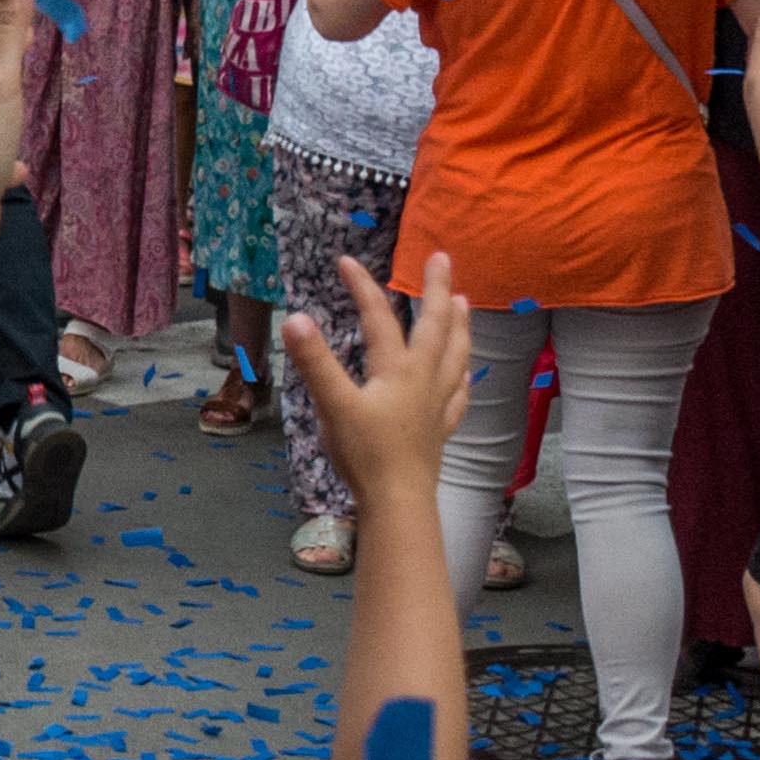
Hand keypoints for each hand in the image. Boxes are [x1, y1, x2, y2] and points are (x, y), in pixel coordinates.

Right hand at [280, 251, 468, 509]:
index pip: (379, 318)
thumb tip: (295, 318)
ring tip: (462, 303)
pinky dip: (462, 376)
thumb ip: (315, 361)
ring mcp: (437, 404)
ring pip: (455, 355)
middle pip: (436, 326)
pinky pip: (458, 394)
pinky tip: (465, 373)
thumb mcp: (333, 405)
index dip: (362, 287)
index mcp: (398, 369)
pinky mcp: (440, 429)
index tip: (346, 261)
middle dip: (437, 290)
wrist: (398, 501)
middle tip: (441, 258)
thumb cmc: (365, 454)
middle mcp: (424, 379)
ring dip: (459, 326)